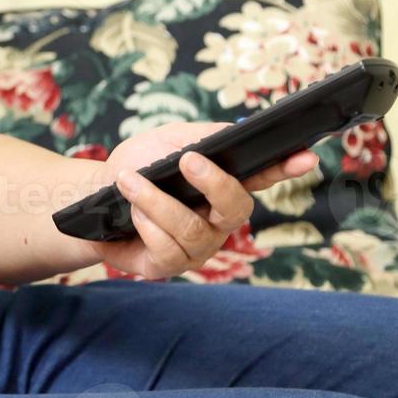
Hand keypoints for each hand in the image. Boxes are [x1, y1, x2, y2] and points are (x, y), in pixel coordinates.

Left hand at [93, 122, 318, 279]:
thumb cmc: (137, 165)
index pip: (261, 176)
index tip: (305, 156)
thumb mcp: (166, 140)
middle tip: (187, 160)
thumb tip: (231, 133)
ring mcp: (197, 246)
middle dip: (214, 184)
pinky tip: (133, 214)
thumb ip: (200, 135)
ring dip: (158, 202)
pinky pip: (168, 249)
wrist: (92, 195)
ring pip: (194, 230)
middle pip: (237, 209)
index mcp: (222, 185)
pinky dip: (147, 224)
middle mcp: (217, 220)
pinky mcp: (169, 265)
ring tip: (130, 182)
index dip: (285, 169)